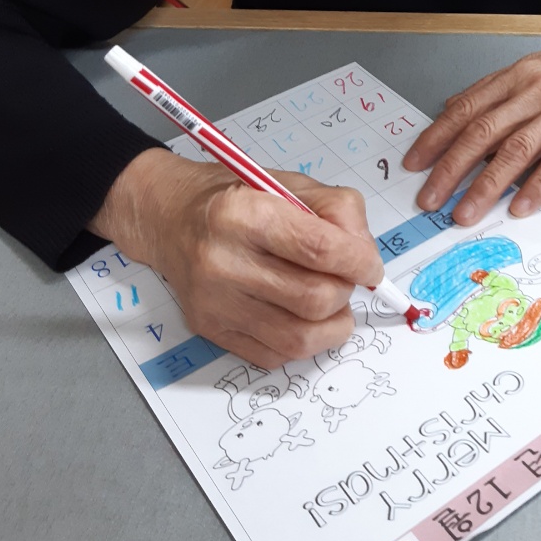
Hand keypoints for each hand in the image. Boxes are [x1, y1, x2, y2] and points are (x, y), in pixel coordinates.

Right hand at [88, 148, 384, 366]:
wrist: (170, 218)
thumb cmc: (238, 198)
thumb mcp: (291, 185)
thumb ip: (338, 212)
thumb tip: (366, 259)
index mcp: (246, 213)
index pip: (320, 250)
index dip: (359, 263)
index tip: (371, 268)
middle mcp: (224, 261)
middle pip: (314, 299)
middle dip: (345, 292)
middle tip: (344, 280)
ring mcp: (215, 302)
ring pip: (299, 338)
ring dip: (331, 325)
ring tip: (330, 303)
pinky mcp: (210, 330)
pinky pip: (275, 355)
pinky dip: (302, 342)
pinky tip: (298, 316)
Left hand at [402, 42, 540, 224]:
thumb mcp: (527, 70)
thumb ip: (490, 92)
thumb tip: (451, 109)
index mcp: (512, 79)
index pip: (466, 110)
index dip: (436, 138)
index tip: (415, 164)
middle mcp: (532, 94)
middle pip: (483, 133)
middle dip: (451, 168)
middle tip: (430, 198)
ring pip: (516, 150)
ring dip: (486, 185)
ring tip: (464, 212)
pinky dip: (537, 186)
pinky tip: (519, 207)